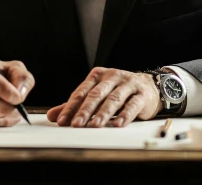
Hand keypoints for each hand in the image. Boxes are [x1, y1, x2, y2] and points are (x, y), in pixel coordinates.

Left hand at [45, 67, 159, 127]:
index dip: (71, 107)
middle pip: (96, 94)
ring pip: (113, 99)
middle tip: (76, 124)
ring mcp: (128, 84)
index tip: (62, 121)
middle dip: (85, 110)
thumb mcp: (97, 94)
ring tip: (94, 125)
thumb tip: (53, 116)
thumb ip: (75, 105)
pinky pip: (132, 105)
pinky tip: (117, 124)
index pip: (81, 92)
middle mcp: (112, 76)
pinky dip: (124, 115)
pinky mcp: (142, 94)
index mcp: (98, 75)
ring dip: (103, 113)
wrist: (149, 86)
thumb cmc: (118, 91)